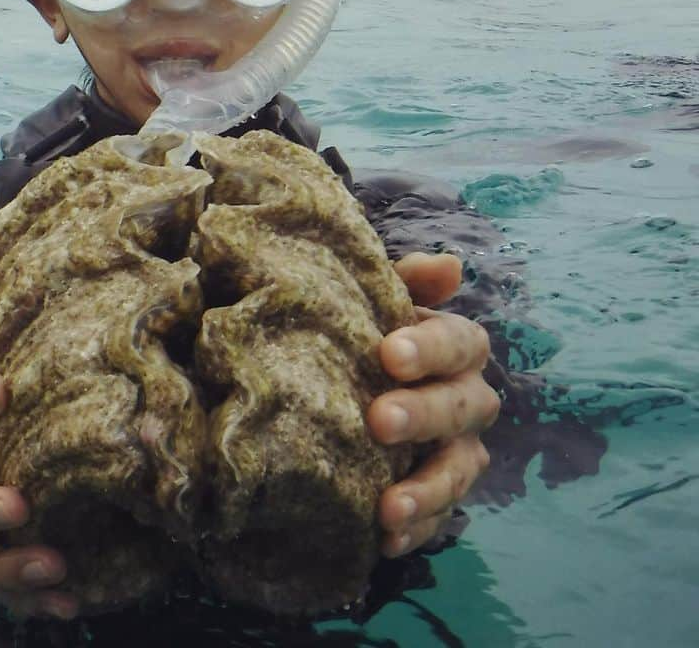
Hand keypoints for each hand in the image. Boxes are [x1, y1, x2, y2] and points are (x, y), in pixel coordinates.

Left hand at [369, 253, 499, 557]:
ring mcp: (456, 450)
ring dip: (427, 489)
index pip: (460, 341)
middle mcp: (467, 397)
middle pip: (461, 407)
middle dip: (423, 415)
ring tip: (386, 507)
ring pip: (459, 471)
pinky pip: (437, 517)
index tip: (388, 354)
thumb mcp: (372, 296)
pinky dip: (415, 529)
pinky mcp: (437, 493)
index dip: (430, 348)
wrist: (337, 375)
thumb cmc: (360, 327)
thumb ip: (405, 278)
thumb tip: (448, 265)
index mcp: (455, 346)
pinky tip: (383, 540)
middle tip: (378, 421)